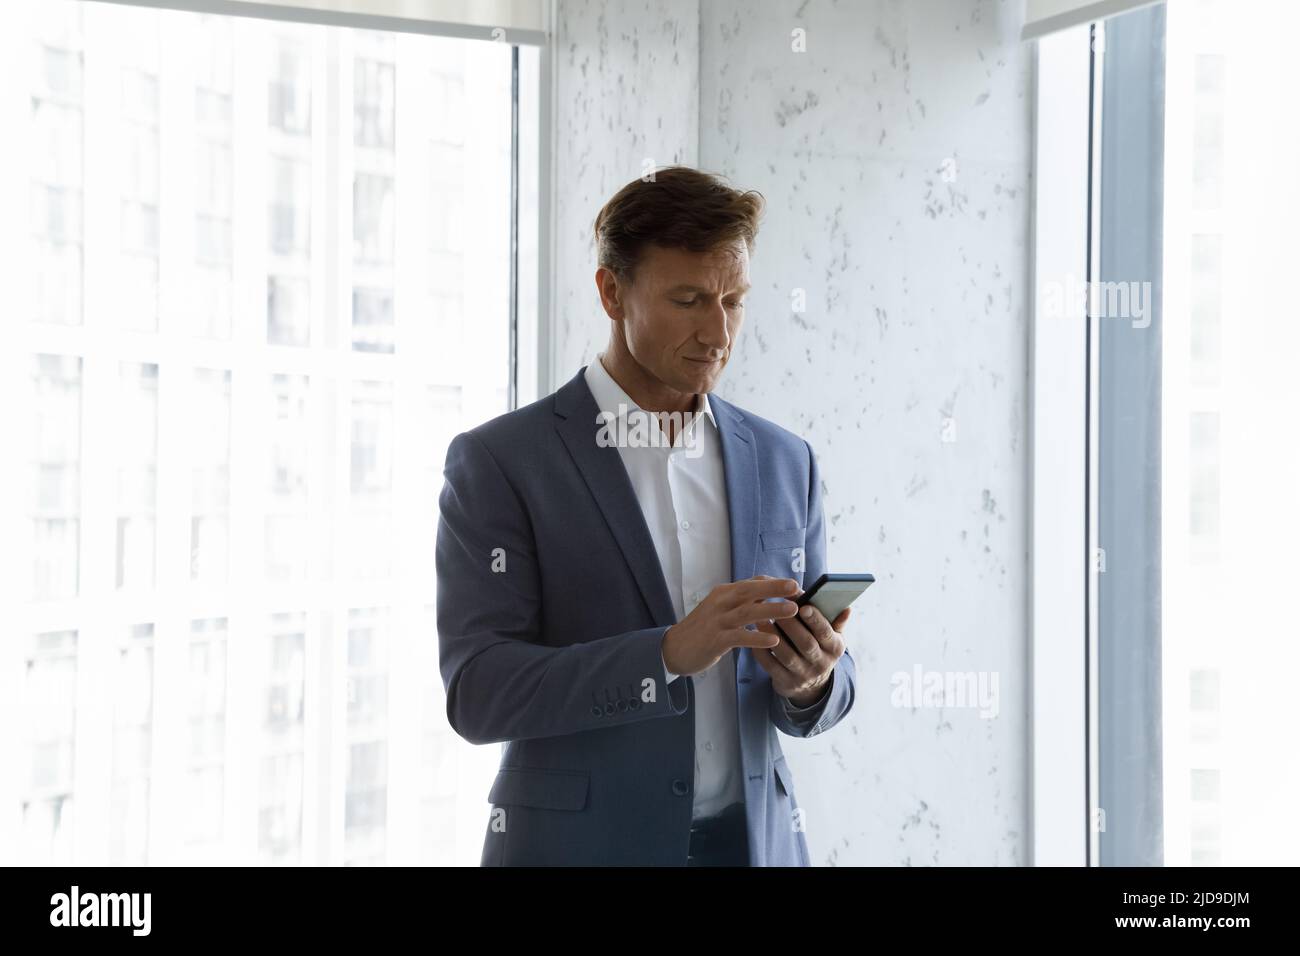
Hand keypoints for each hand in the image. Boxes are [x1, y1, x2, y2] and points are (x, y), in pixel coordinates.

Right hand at [662, 576, 798, 675]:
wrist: (674, 648)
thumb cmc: (704, 628)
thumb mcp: (721, 609)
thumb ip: (742, 601)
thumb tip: (768, 592)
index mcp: (724, 593)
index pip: (752, 582)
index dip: (775, 583)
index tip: (795, 586)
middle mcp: (720, 603)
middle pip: (749, 591)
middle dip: (774, 588)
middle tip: (796, 588)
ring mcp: (717, 621)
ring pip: (746, 612)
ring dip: (771, 609)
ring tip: (792, 610)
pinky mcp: (715, 640)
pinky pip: (738, 637)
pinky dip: (756, 637)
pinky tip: (773, 640)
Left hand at [754, 602, 849, 706]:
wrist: (811, 684)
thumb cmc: (820, 648)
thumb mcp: (832, 637)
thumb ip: (836, 621)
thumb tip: (846, 607)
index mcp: (835, 648)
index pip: (826, 633)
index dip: (815, 620)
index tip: (803, 606)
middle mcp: (821, 663)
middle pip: (806, 644)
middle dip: (792, 626)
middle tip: (778, 608)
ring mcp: (803, 675)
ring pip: (787, 655)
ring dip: (773, 636)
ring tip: (762, 618)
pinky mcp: (785, 682)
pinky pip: (771, 666)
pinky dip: (761, 650)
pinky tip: (754, 635)